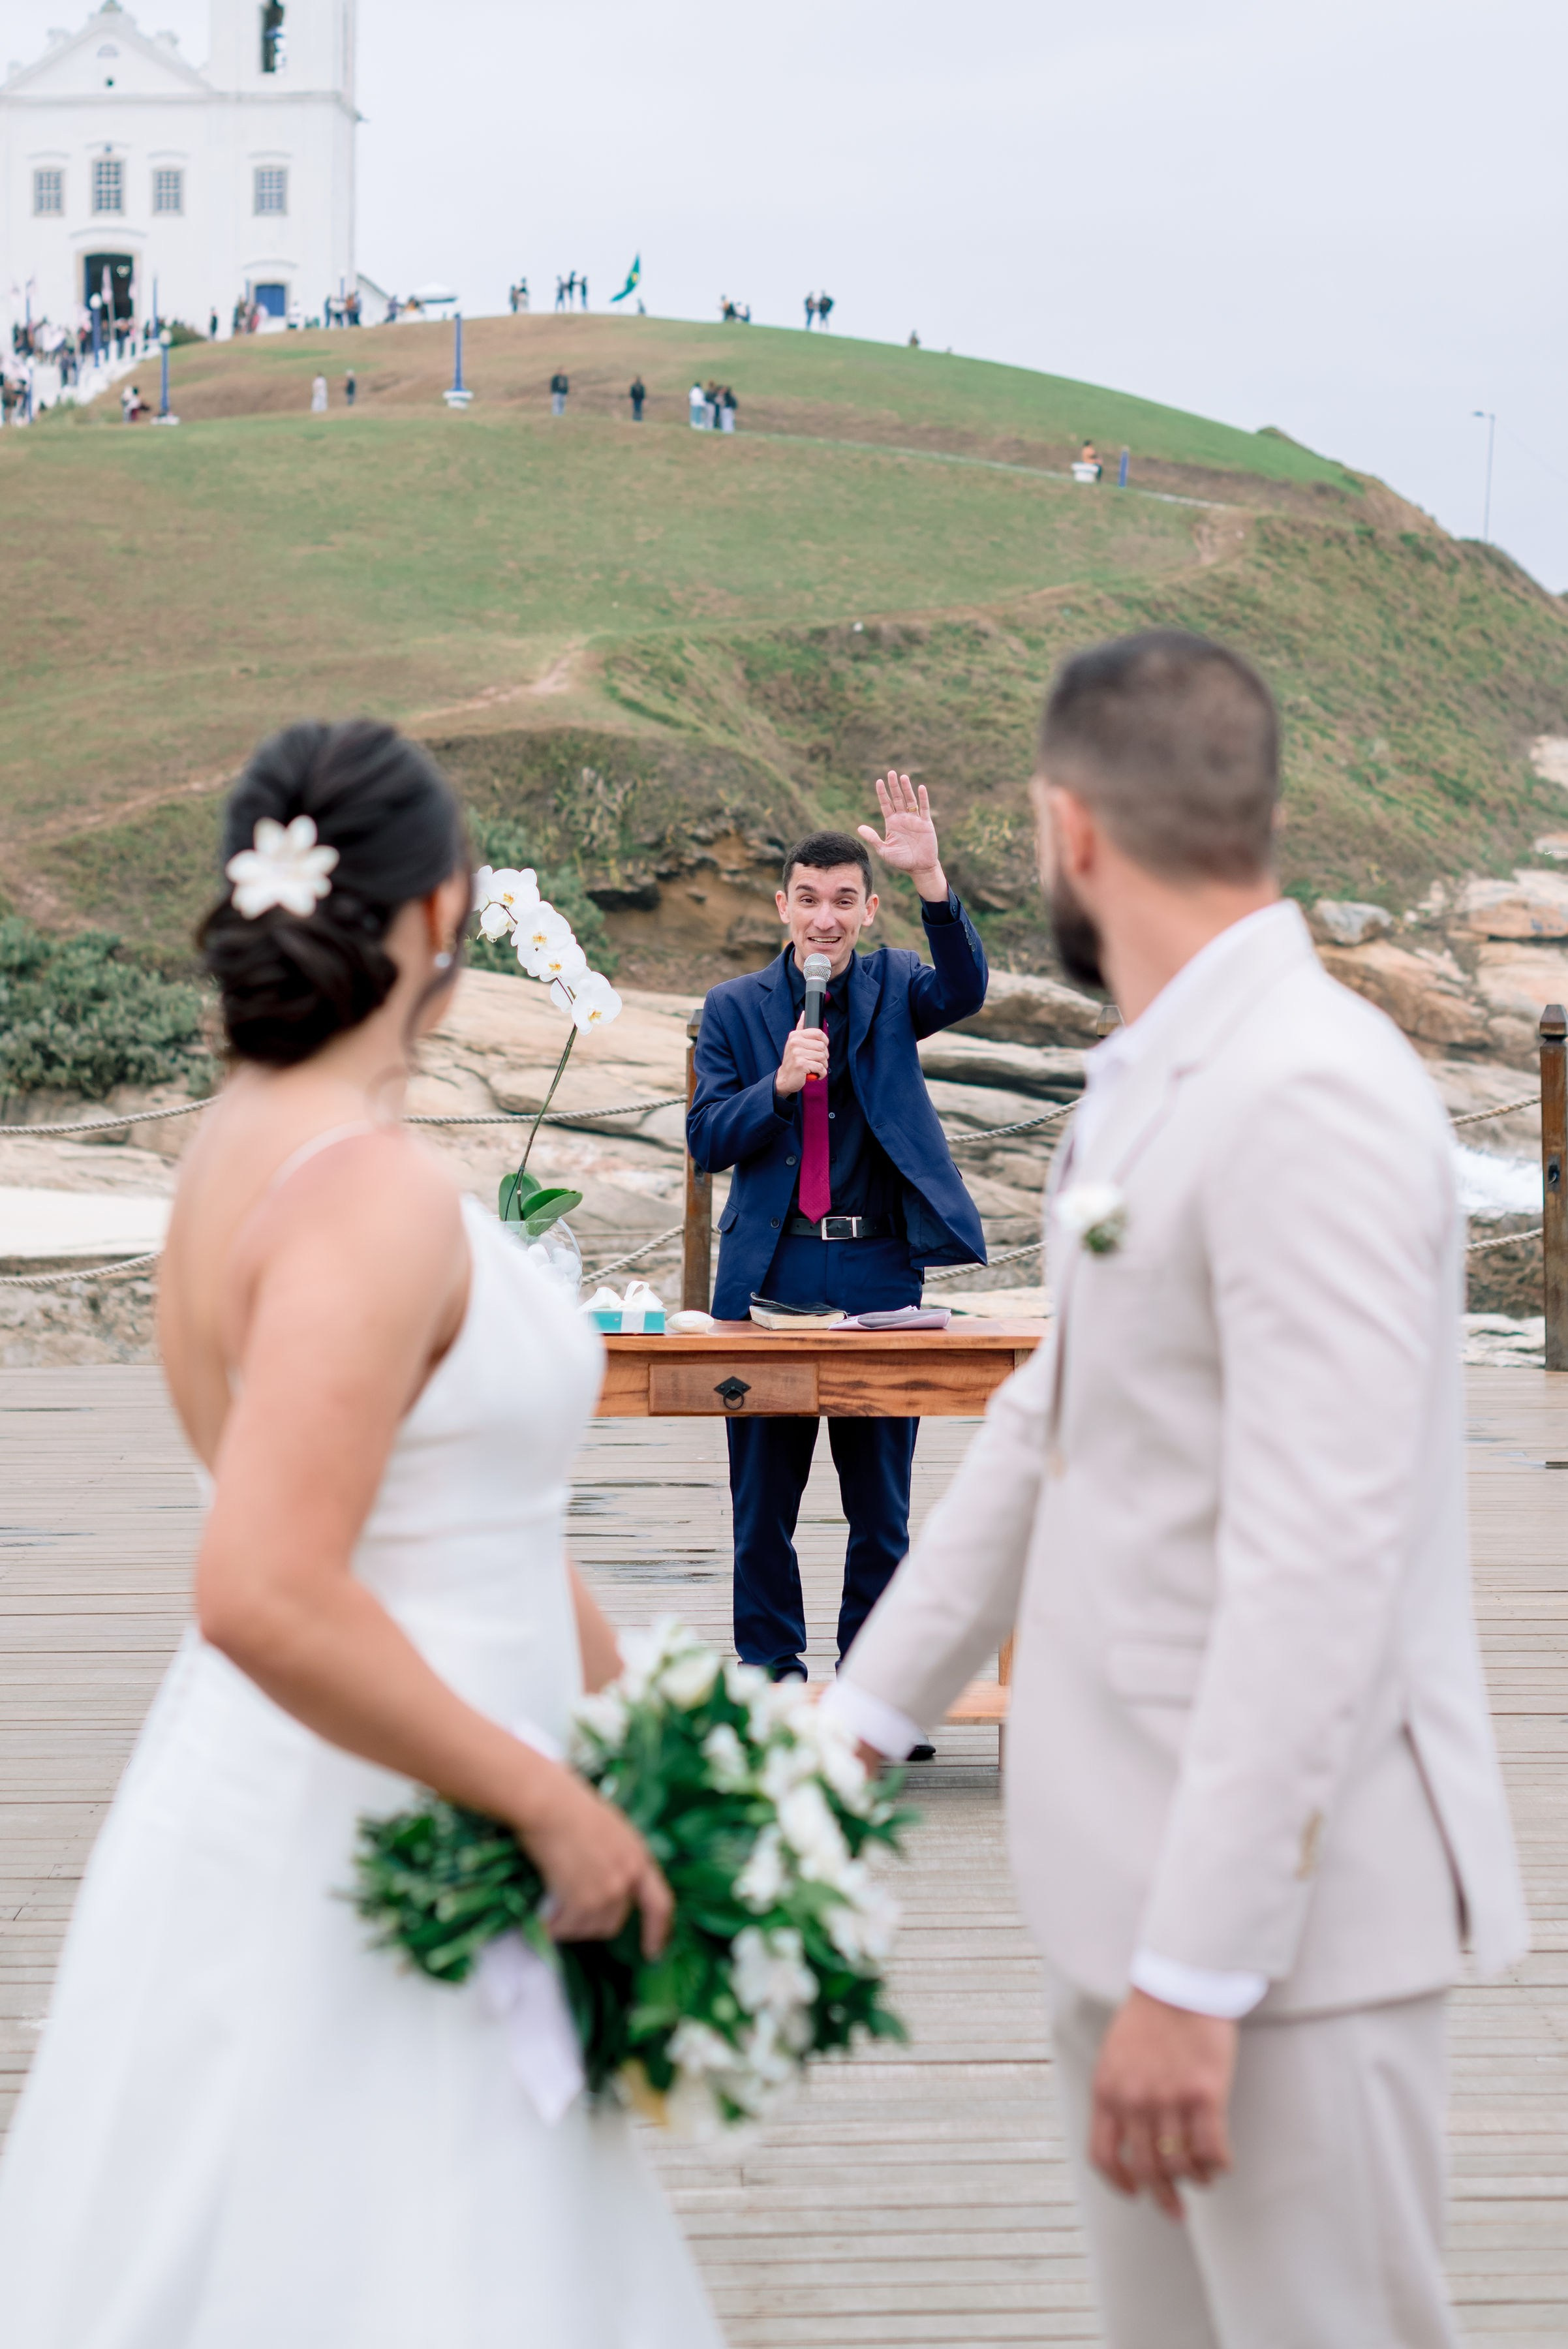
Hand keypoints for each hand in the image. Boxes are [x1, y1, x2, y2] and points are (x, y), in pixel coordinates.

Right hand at [515, 1764, 673, 1957]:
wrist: (549, 1803)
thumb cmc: (572, 1807)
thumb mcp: (612, 1830)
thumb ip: (620, 1858)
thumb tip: (611, 1881)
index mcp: (640, 1858)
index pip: (661, 1906)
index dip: (658, 1932)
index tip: (653, 1952)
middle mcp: (628, 1879)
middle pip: (614, 1923)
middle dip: (592, 1923)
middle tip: (569, 1912)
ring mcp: (607, 1891)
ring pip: (589, 1928)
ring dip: (571, 1926)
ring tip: (553, 1909)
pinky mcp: (582, 1900)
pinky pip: (566, 1927)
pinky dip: (553, 1927)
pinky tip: (543, 1918)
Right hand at [775, 1016, 830, 1096]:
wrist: (784, 1078)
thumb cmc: (792, 1061)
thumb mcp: (794, 1042)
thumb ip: (800, 1028)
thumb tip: (804, 1013)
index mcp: (795, 1035)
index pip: (819, 1033)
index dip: (825, 1042)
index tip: (822, 1049)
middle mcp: (795, 1042)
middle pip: (822, 1047)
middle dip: (824, 1057)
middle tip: (817, 1062)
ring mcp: (797, 1053)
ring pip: (822, 1057)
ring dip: (823, 1066)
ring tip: (815, 1068)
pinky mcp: (801, 1064)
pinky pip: (820, 1068)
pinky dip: (821, 1074)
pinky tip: (815, 1074)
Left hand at [858, 771, 946, 901]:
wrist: (919, 868)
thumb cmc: (901, 860)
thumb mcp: (884, 850)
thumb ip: (873, 838)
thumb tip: (859, 828)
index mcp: (892, 823)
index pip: (886, 804)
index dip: (882, 793)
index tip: (878, 781)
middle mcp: (903, 818)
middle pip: (897, 798)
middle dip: (894, 786)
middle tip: (891, 773)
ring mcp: (914, 820)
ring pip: (910, 800)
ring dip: (907, 789)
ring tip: (903, 777)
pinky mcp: (926, 823)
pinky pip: (924, 808)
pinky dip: (923, 798)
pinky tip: (920, 787)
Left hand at [1089, 1990, 1236, 2219]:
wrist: (1180, 1982)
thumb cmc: (1149, 2019)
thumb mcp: (1115, 2057)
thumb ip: (1117, 2096)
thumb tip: (1128, 2142)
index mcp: (1107, 2091)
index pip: (1103, 2156)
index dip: (1119, 2184)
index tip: (1136, 2195)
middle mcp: (1135, 2099)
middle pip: (1147, 2170)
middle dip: (1163, 2197)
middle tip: (1177, 2210)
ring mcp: (1169, 2098)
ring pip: (1181, 2166)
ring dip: (1195, 2180)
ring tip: (1203, 2176)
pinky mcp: (1204, 2093)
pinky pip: (1212, 2150)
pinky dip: (1218, 2165)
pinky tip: (1222, 2163)